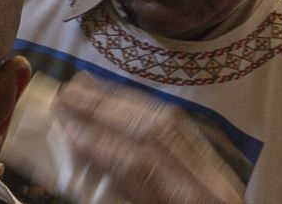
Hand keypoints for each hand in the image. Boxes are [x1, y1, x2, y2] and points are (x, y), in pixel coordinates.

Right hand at [51, 74, 241, 203]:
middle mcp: (205, 190)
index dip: (99, 142)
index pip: (140, 165)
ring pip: (169, 125)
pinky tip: (118, 102)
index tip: (65, 126)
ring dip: (120, 101)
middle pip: (155, 134)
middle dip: (105, 108)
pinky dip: (143, 109)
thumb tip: (79, 157)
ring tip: (84, 88)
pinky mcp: (216, 172)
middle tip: (66, 94)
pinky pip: (180, 129)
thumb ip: (112, 195)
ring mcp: (216, 179)